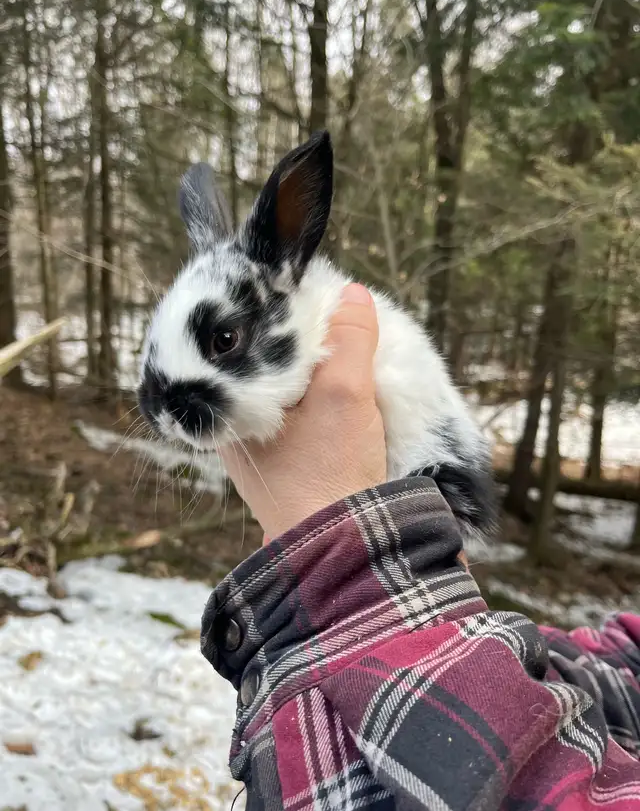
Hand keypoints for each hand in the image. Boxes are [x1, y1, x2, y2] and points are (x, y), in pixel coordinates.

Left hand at [220, 283, 386, 541]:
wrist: (347, 552)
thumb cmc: (330, 474)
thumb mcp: (344, 394)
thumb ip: (348, 340)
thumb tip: (354, 295)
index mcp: (232, 413)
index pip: (246, 348)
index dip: (277, 320)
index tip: (308, 300)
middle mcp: (240, 435)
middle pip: (267, 371)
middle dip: (300, 346)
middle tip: (331, 319)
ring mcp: (265, 457)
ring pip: (287, 397)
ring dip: (315, 375)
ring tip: (344, 348)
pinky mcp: (292, 473)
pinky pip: (302, 421)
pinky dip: (322, 402)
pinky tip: (347, 393)